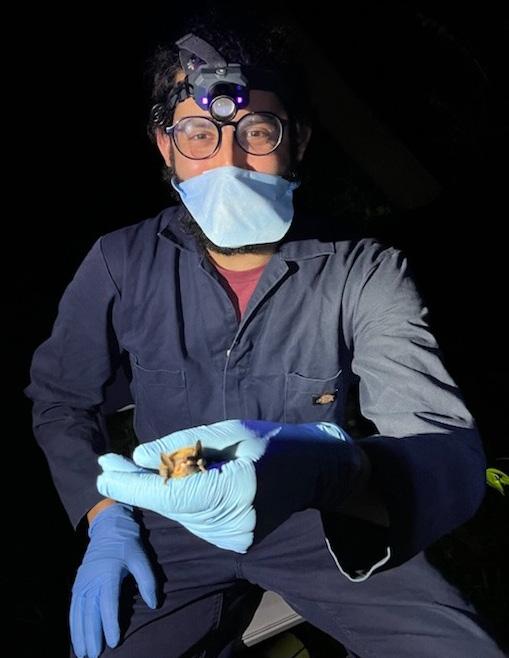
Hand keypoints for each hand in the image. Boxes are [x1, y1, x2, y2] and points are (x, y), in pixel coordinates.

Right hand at [70, 503, 156, 657]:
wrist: (109, 528)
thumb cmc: (128, 544)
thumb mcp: (142, 558)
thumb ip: (148, 581)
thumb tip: (154, 604)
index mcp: (108, 573)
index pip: (109, 603)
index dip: (110, 624)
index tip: (114, 642)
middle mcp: (92, 580)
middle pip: (90, 612)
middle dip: (92, 635)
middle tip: (95, 655)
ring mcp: (83, 582)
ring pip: (79, 613)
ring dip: (80, 633)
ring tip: (84, 652)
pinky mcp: (78, 583)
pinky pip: (73, 607)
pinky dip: (73, 624)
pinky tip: (76, 636)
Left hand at [97, 420, 366, 551]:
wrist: (316, 471)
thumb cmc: (274, 441)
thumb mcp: (230, 431)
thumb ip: (183, 446)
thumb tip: (139, 457)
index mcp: (236, 490)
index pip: (172, 494)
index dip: (132, 486)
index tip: (102, 473)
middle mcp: (233, 523)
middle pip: (170, 506)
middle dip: (136, 485)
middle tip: (108, 463)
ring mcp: (235, 538)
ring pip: (180, 514)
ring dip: (158, 492)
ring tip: (139, 468)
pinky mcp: (235, 543)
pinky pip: (195, 519)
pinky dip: (180, 500)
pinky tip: (179, 480)